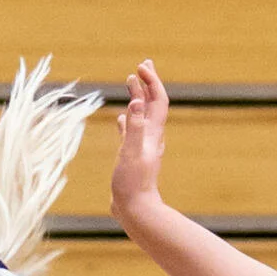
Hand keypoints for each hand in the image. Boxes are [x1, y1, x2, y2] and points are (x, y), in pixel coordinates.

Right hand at [111, 60, 171, 223]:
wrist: (135, 211)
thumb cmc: (133, 184)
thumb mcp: (132, 153)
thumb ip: (134, 127)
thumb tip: (136, 101)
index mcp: (152, 133)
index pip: (156, 100)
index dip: (151, 81)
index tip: (140, 67)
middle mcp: (149, 137)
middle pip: (151, 104)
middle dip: (147, 83)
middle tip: (142, 65)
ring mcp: (141, 147)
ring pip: (141, 116)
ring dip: (137, 98)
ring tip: (131, 83)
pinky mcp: (131, 157)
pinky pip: (130, 133)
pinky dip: (127, 121)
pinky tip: (120, 119)